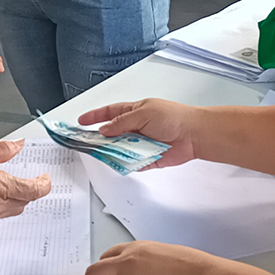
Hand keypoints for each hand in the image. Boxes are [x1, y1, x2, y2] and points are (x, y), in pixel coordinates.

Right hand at [0, 139, 51, 225]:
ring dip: (17, 198)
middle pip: (26, 202)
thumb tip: (18, 145)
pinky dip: (3, 204)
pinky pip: (0, 214)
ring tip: (10, 184)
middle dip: (30, 190)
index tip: (45, 178)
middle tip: (30, 178)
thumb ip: (1, 150)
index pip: (33, 191)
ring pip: (14, 210)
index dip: (44, 184)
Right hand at [78, 98, 198, 169]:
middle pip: (112, 134)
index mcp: (134, 112)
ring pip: (120, 150)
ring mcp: (141, 143)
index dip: (94, 117)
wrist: (194, 135)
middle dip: (101, 139)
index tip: (81, 121)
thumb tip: (105, 130)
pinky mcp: (147, 158)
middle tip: (89, 143)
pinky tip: (125, 161)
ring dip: (115, 151)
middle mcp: (136, 127)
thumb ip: (121, 123)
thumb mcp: (143, 113)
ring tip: (110, 151)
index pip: (109, 113)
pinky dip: (127, 163)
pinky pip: (132, 163)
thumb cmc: (174, 117)